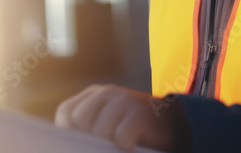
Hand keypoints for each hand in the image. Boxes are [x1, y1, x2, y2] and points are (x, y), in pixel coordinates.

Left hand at [55, 84, 179, 151]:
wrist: (174, 125)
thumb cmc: (133, 132)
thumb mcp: (107, 127)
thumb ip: (88, 131)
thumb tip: (66, 148)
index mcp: (94, 95)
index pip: (67, 113)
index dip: (68, 133)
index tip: (79, 145)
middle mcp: (108, 93)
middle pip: (80, 120)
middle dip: (86, 140)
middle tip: (99, 148)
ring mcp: (126, 100)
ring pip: (100, 129)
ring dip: (106, 146)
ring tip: (116, 148)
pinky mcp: (141, 113)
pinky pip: (122, 135)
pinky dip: (125, 146)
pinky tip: (131, 147)